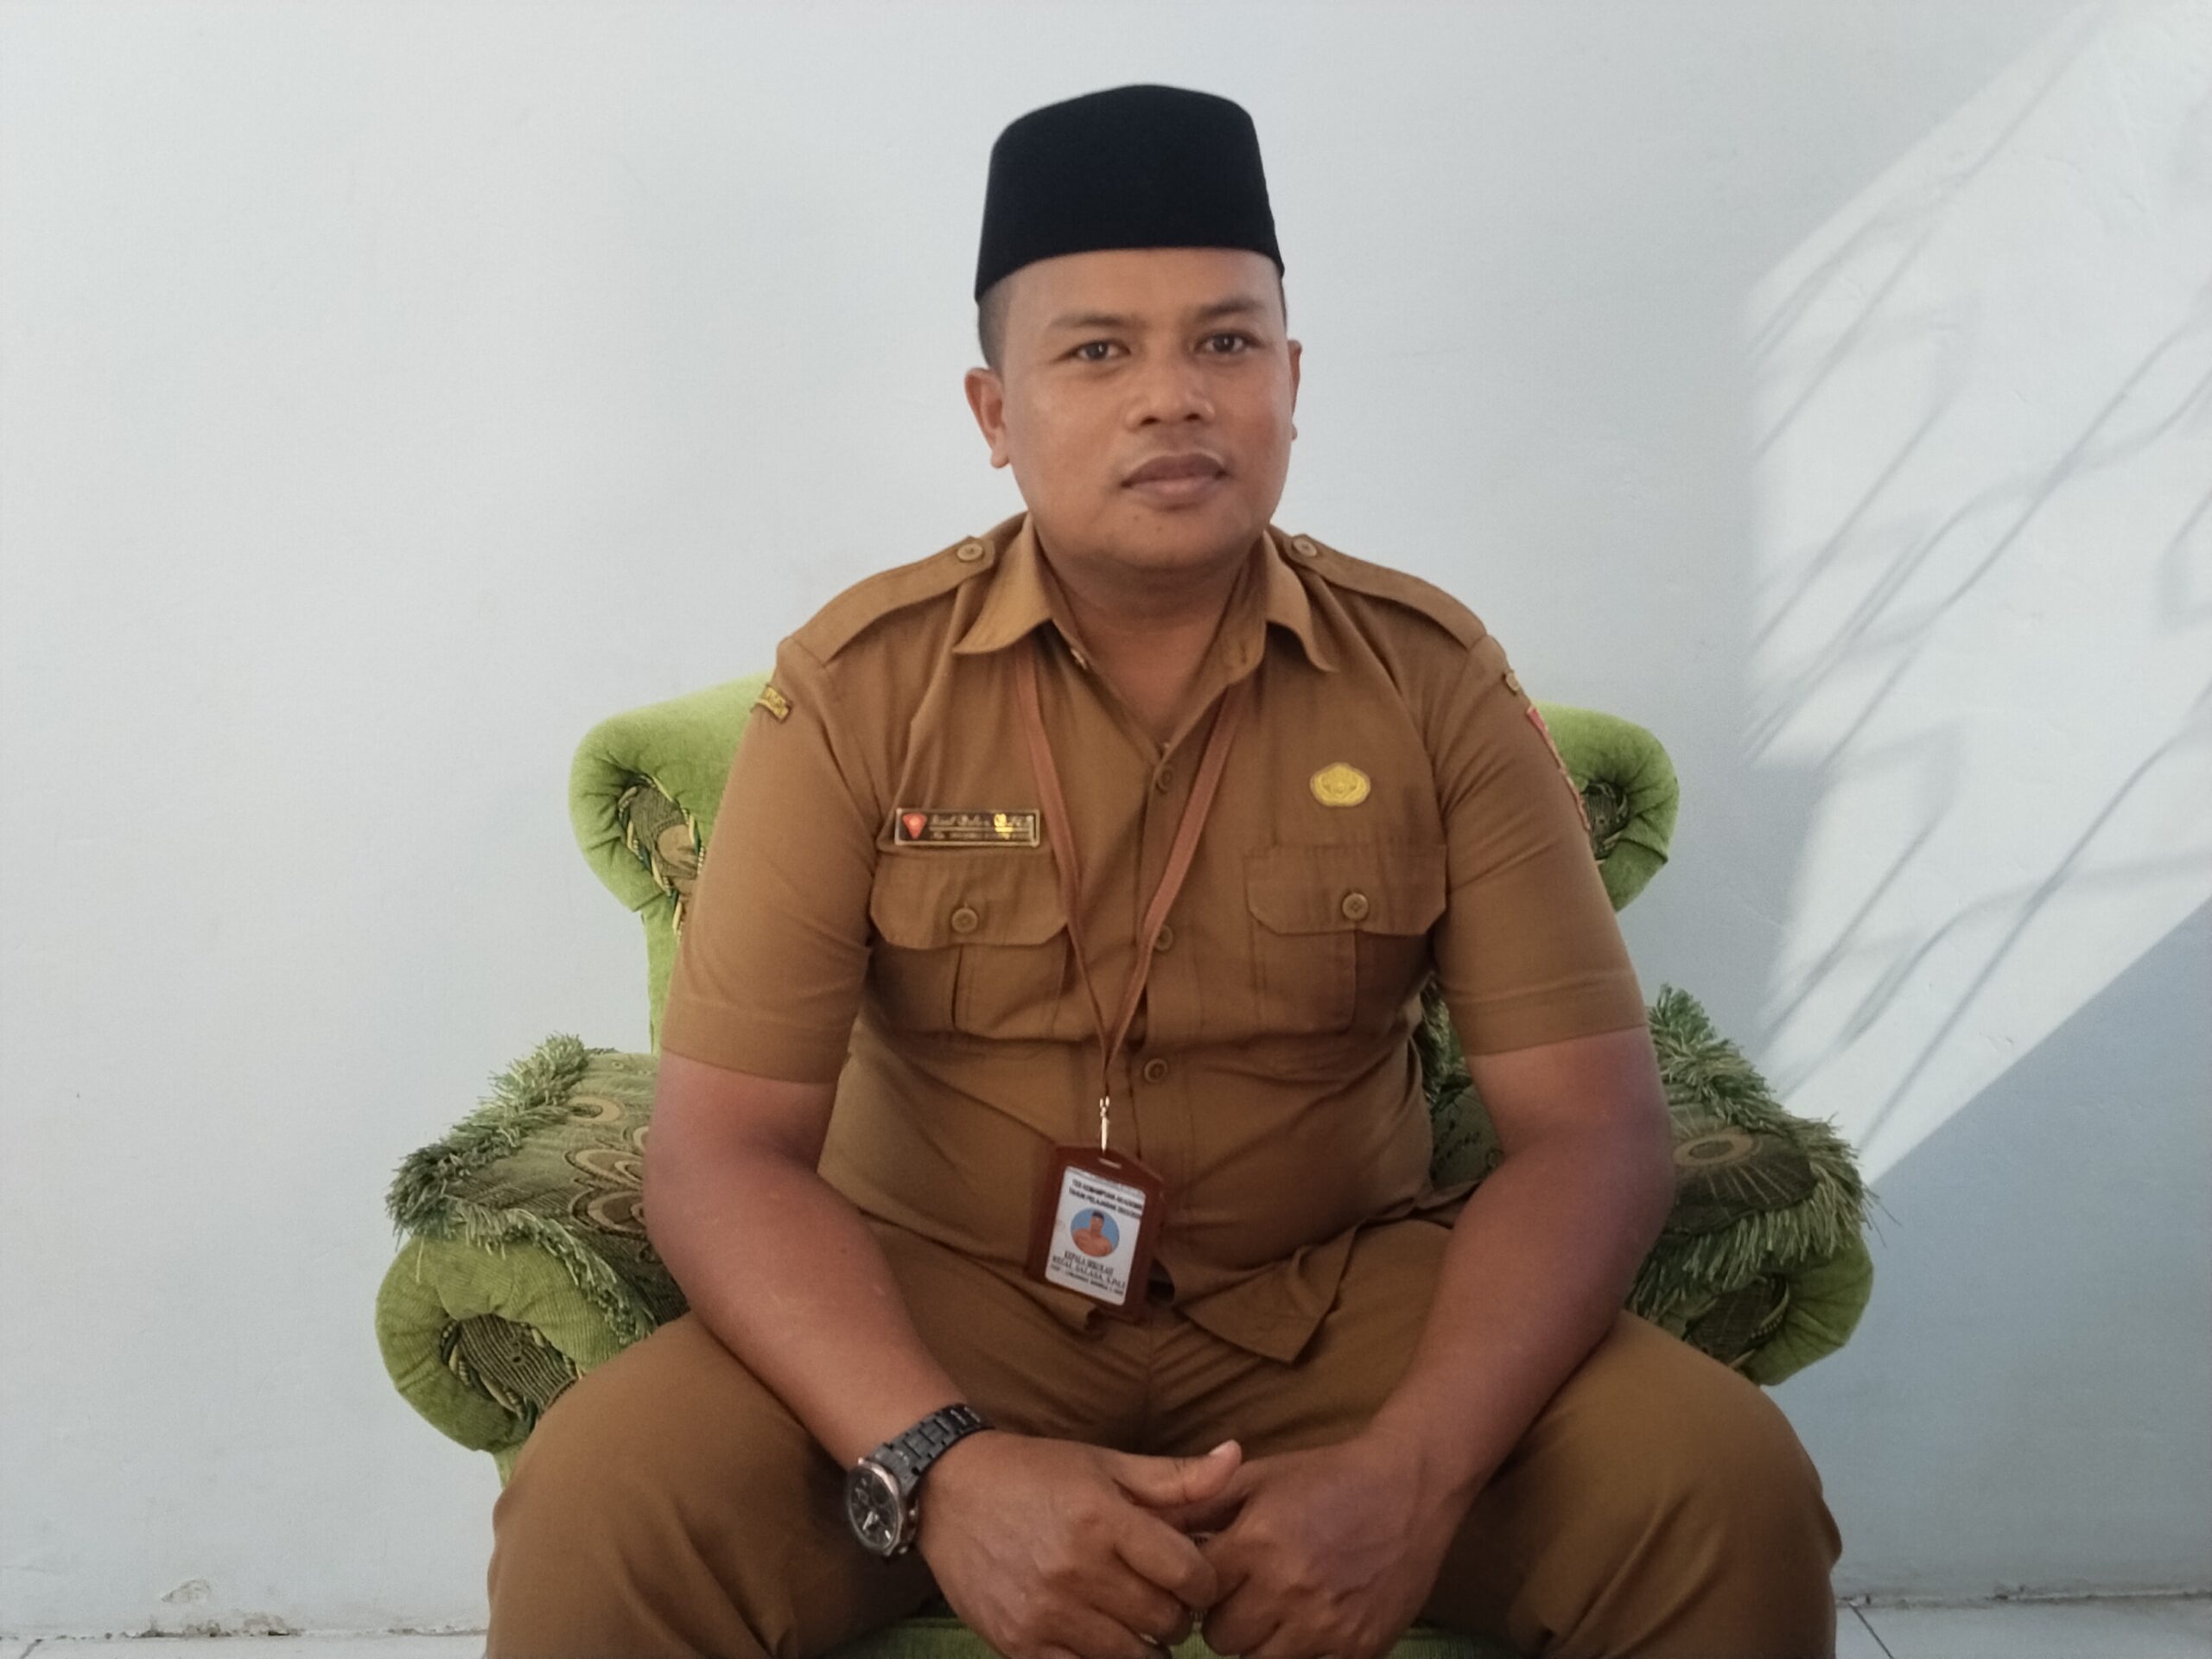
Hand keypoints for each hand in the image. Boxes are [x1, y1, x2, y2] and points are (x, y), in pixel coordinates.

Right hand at [916, 1429, 1243, 1658]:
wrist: (948, 1491)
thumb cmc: (1035, 1472)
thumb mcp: (1105, 1463)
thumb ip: (1174, 1477)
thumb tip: (1235, 1458)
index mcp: (1104, 1519)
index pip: (1188, 1573)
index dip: (1204, 1581)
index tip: (1196, 1577)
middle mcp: (1076, 1569)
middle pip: (1164, 1621)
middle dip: (1176, 1615)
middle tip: (1166, 1602)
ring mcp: (1045, 1612)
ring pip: (1131, 1658)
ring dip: (1144, 1647)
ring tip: (1136, 1624)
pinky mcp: (1018, 1644)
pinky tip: (1100, 1641)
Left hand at [1142, 1430, 1467, 1658]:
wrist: (1408, 1486)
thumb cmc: (1326, 1477)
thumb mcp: (1259, 1478)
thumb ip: (1200, 1505)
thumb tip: (1145, 1524)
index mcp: (1257, 1542)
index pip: (1194, 1593)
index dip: (1196, 1587)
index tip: (1210, 1577)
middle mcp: (1288, 1589)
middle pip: (1221, 1638)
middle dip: (1225, 1619)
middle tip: (1245, 1595)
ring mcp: (1326, 1625)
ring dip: (1260, 1641)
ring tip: (1276, 1609)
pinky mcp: (1358, 1649)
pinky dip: (1301, 1651)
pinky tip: (1310, 1621)